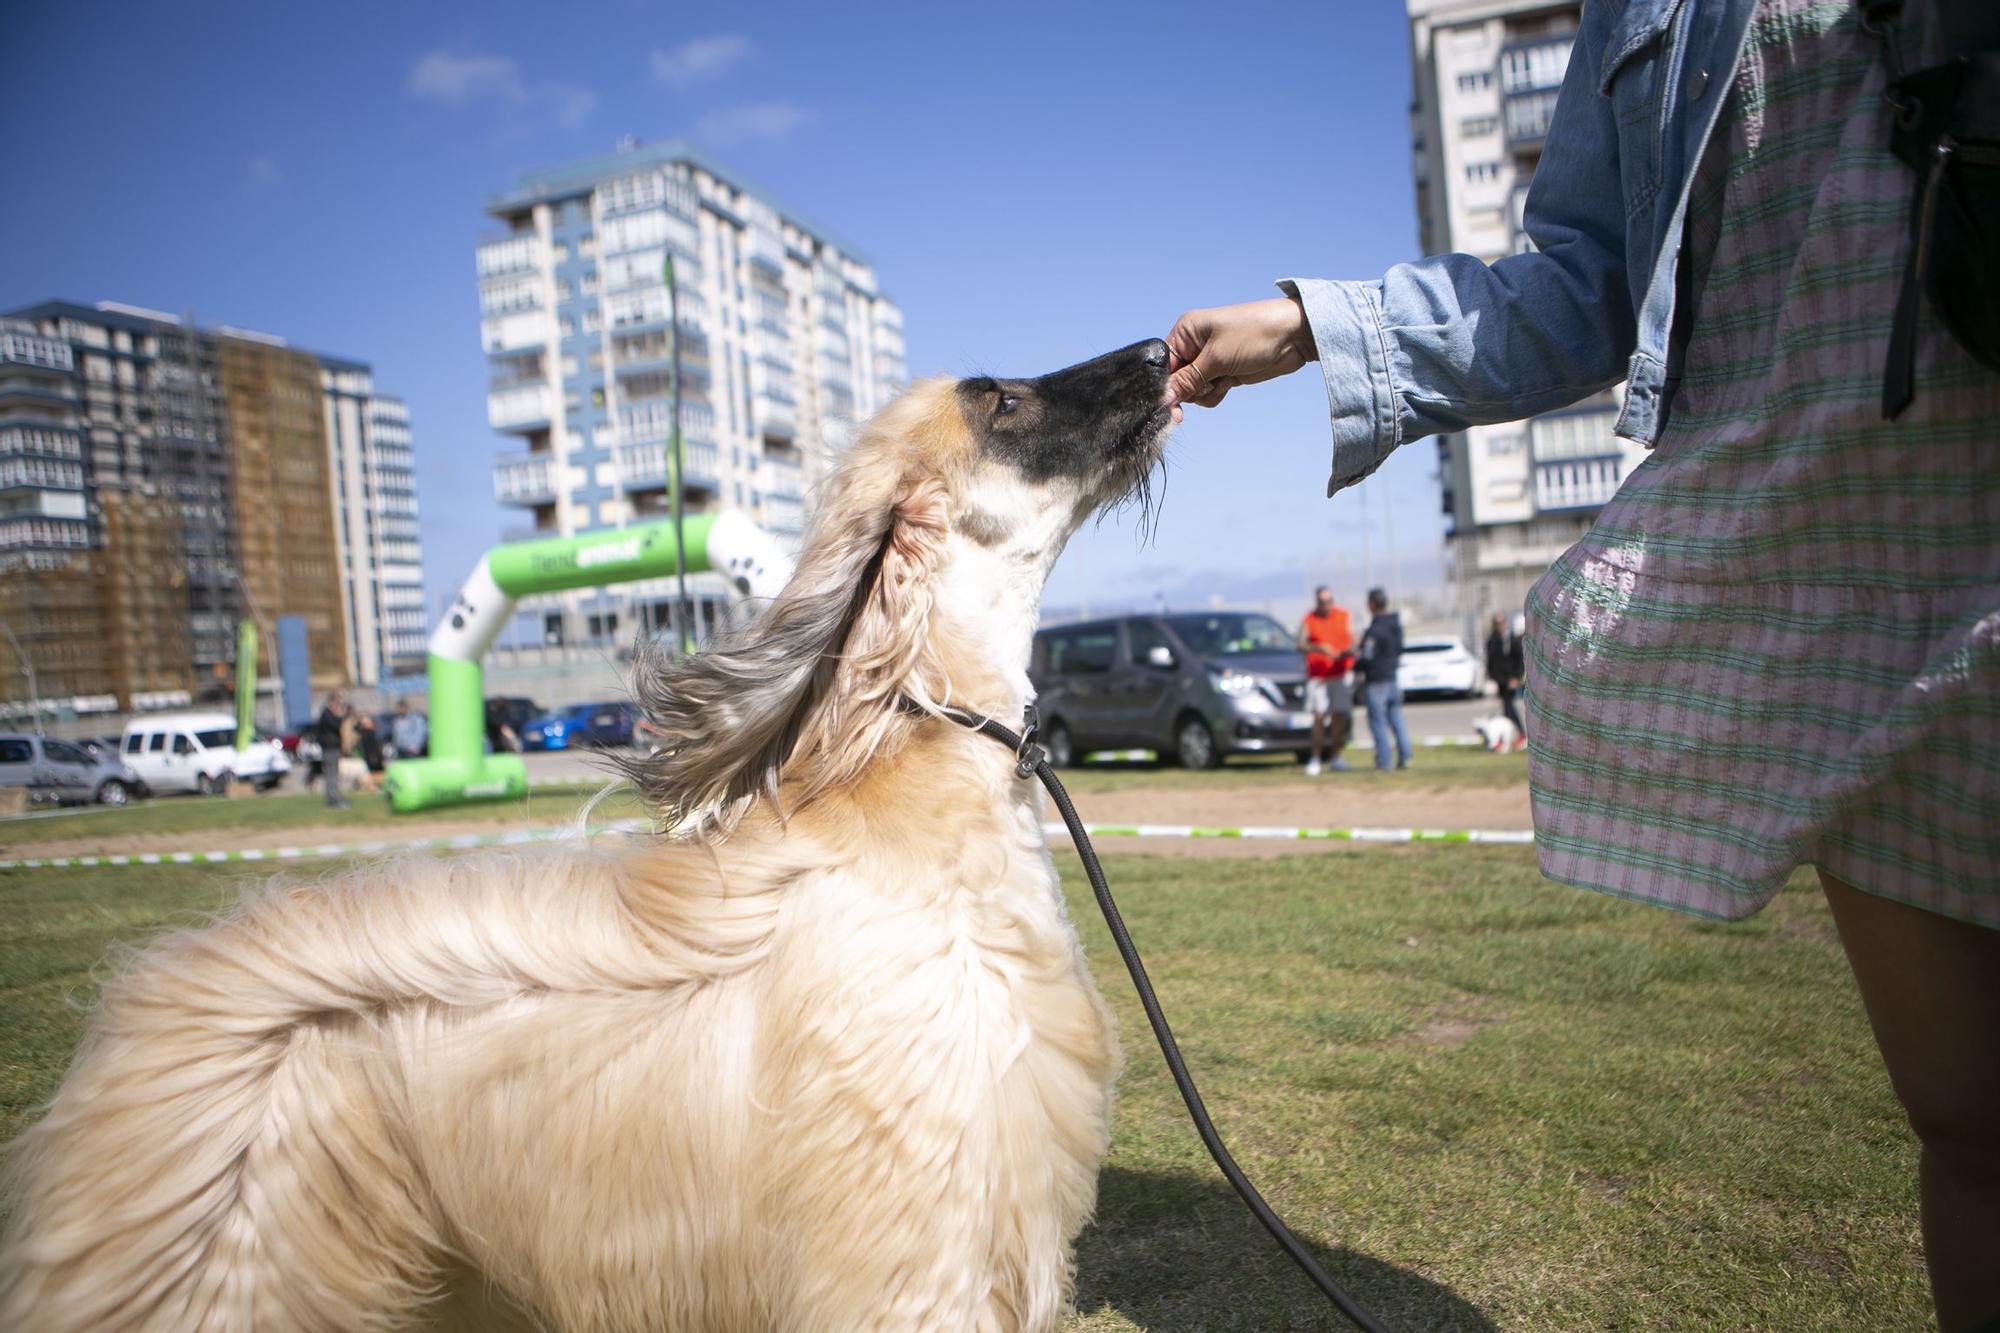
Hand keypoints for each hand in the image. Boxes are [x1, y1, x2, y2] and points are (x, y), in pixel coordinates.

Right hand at [1165, 297, 1315, 407]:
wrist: (1294, 336)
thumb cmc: (1255, 334)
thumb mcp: (1216, 358)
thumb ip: (1187, 380)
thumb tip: (1163, 399)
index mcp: (1186, 331)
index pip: (1162, 365)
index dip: (1165, 386)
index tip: (1169, 404)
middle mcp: (1194, 345)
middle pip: (1175, 381)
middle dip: (1189, 389)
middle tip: (1208, 383)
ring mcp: (1209, 360)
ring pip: (1192, 391)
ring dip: (1205, 392)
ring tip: (1223, 379)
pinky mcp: (1224, 373)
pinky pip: (1208, 393)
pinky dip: (1216, 394)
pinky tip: (1230, 383)